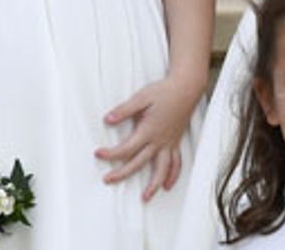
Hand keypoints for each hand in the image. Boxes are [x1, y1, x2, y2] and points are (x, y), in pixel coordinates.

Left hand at [95, 74, 200, 200]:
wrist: (186, 88)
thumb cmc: (164, 91)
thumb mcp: (141, 97)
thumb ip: (124, 110)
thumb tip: (108, 120)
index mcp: (148, 130)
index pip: (126, 149)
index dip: (111, 154)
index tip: (98, 153)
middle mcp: (159, 141)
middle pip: (139, 163)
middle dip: (122, 174)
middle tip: (108, 180)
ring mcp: (169, 143)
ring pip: (161, 169)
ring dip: (153, 185)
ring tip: (145, 197)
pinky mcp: (176, 142)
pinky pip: (177, 163)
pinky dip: (173, 176)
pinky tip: (168, 184)